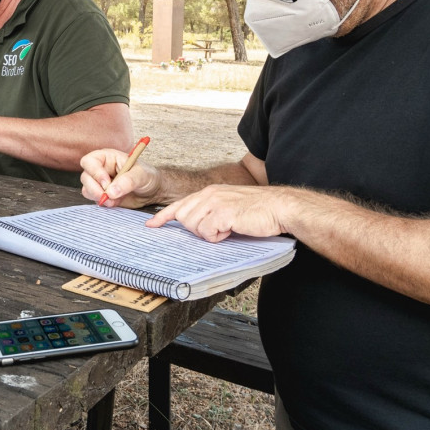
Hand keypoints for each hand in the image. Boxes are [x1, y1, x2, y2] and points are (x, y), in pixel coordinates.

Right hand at [80, 148, 160, 207]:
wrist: (153, 191)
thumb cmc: (147, 176)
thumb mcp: (141, 175)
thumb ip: (127, 181)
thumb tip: (111, 192)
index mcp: (107, 158)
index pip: (89, 161)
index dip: (95, 172)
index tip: (107, 183)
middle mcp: (100, 169)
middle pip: (85, 177)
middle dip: (95, 188)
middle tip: (108, 196)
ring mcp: (100, 183)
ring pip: (87, 189)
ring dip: (98, 197)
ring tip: (115, 199)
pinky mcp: (102, 195)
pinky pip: (94, 200)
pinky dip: (104, 203)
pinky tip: (116, 202)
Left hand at [148, 184, 289, 241]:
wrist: (279, 207)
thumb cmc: (257, 211)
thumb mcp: (229, 206)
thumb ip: (211, 211)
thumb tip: (197, 225)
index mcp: (209, 192)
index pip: (180, 204)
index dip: (164, 216)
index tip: (151, 225)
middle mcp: (209, 194)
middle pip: (183, 218)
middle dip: (196, 229)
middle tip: (218, 229)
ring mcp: (215, 203)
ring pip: (194, 226)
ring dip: (210, 233)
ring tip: (228, 228)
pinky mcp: (223, 213)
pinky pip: (207, 232)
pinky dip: (218, 237)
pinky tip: (232, 229)